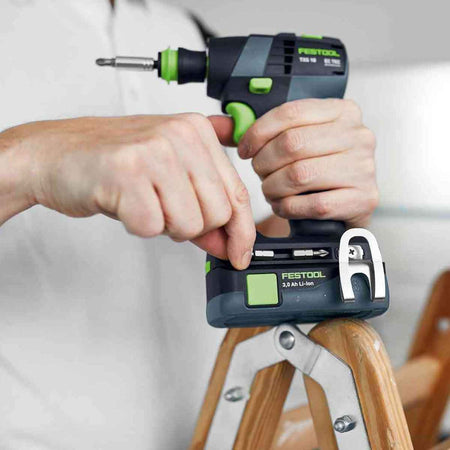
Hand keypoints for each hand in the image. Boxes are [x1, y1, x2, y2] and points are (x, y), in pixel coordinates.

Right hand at [1, 114, 254, 268]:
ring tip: (142, 203)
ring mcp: (153, 152)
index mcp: (197, 131)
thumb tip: (230, 244)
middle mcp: (180, 135)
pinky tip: (123, 204)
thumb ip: (203, 204)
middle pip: (217, 214)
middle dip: (193, 227)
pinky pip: (152, 227)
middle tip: (163, 210)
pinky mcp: (126, 173)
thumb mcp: (169, 175)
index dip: (242, 231)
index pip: (237, 192)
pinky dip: (138, 226)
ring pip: (190, 224)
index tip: (239, 253)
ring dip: (164, 226)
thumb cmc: (112, 163)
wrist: (54, 154)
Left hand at [235, 99, 377, 227]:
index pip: (291, 112)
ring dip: (274, 187)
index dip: (259, 131)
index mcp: (342, 112)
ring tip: (271, 191)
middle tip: (260, 173)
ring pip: (300, 174)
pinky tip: (285, 205)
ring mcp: (363, 168)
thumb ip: (264, 132)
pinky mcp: (362, 199)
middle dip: (264, 162)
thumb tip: (222, 126)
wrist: (343, 208)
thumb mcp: (299, 142)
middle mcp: (358, 136)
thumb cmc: (319, 172)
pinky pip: (313, 204)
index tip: (245, 148)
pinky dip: (289, 207)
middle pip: (293, 143)